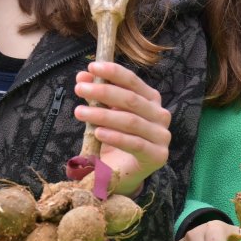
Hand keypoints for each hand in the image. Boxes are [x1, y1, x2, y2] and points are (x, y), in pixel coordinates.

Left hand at [73, 61, 170, 195]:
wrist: (123, 173)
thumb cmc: (115, 139)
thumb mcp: (104, 113)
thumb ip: (97, 95)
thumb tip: (82, 75)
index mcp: (150, 99)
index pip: (132, 81)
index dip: (113, 72)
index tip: (91, 67)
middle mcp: (160, 115)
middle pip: (131, 99)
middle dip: (103, 92)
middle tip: (79, 89)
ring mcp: (162, 136)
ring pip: (131, 121)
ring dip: (103, 115)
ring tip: (80, 112)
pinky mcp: (158, 156)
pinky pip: (135, 143)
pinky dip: (116, 137)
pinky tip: (98, 132)